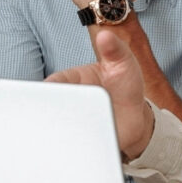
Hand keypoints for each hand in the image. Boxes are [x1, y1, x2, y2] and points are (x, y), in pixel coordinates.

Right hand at [46, 29, 153, 158]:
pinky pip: (66, 144)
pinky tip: (75, 147)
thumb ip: (115, 50)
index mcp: (67, 80)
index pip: (51, 84)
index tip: (50, 94)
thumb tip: (105, 35)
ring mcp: (69, 122)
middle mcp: (64, 102)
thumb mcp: (124, 64)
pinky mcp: (76, 140)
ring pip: (53, 129)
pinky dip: (68, 147)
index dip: (48, 90)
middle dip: (48, 114)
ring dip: (58, 133)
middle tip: (62, 117)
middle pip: (46, 109)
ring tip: (69, 134)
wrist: (136, 117)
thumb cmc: (126, 85)